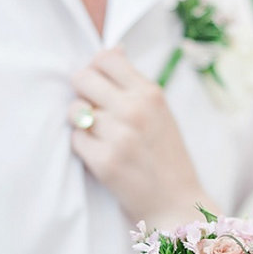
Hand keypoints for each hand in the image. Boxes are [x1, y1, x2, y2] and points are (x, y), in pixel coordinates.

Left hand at [69, 47, 215, 228]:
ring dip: (82, 123)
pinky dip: (84, 147)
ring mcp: (119, 136)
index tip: (101, 88)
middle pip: (82, 78)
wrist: (177, 204)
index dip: (96, 71)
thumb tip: (114, 48)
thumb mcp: (161, 113)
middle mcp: (135, 110)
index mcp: (150, 94)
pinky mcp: (104, 162)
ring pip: (75, 110)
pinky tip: (102, 156)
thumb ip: (134, 83)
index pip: (105, 57)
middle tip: (96, 114)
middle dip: (84, 94)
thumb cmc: (166, 157)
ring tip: (101, 137)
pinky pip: (75, 139)